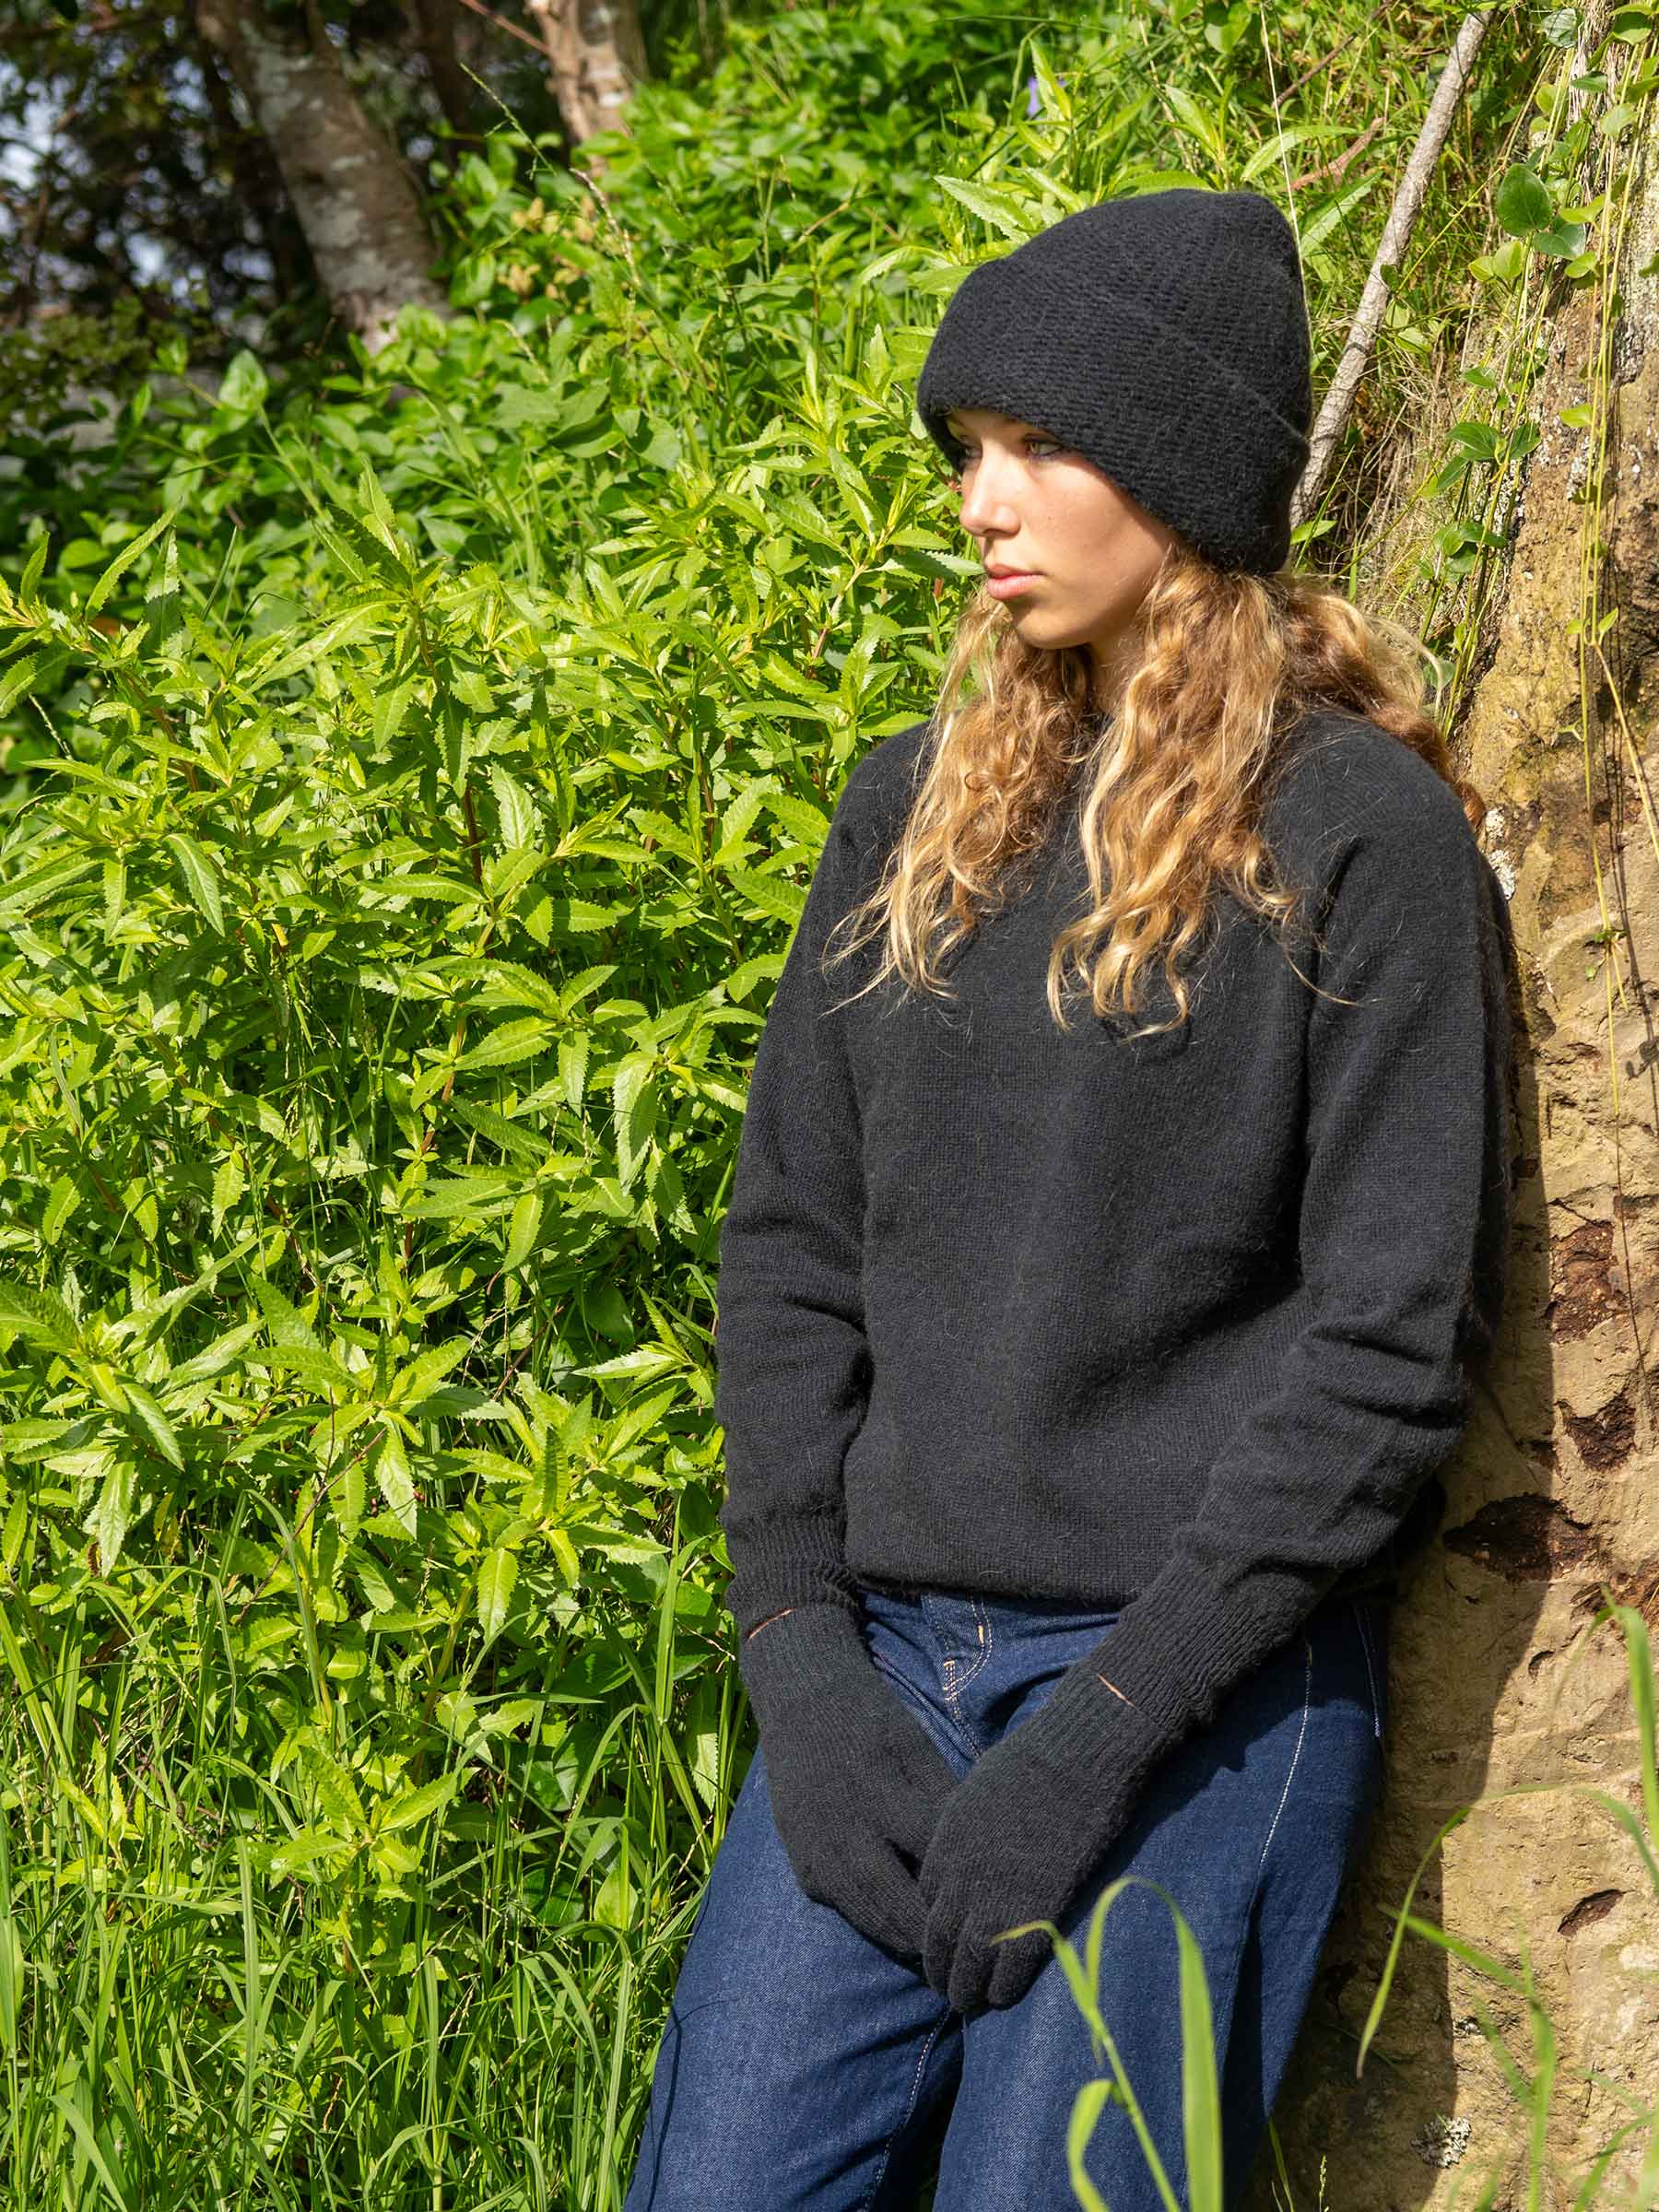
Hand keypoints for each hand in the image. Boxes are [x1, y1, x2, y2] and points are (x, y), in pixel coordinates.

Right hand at [739, 1602, 961, 1964]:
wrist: (800, 1701)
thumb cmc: (870, 1718)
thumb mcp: (915, 1746)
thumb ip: (942, 1798)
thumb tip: (977, 1851)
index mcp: (880, 1795)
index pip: (931, 1860)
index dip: (962, 1890)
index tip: (994, 1911)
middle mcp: (844, 1833)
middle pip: (899, 1905)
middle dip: (936, 1935)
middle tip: (973, 1953)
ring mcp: (817, 1855)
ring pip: (869, 1919)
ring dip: (907, 1941)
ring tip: (944, 1955)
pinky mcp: (803, 1866)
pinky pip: (845, 1907)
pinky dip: (875, 1923)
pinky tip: (904, 1930)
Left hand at [914, 1726, 1135, 2010]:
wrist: (1075, 1758)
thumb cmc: (1036, 1756)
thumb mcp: (982, 1785)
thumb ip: (971, 1820)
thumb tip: (976, 1834)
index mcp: (947, 1840)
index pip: (926, 1898)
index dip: (933, 1926)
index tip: (942, 1942)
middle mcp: (962, 1875)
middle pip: (939, 1937)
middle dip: (940, 1969)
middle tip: (946, 1990)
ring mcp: (996, 1896)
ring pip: (969, 1960)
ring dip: (966, 1989)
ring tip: (969, 2005)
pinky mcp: (1036, 1911)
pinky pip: (1011, 1965)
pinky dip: (1003, 1988)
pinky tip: (1003, 1999)